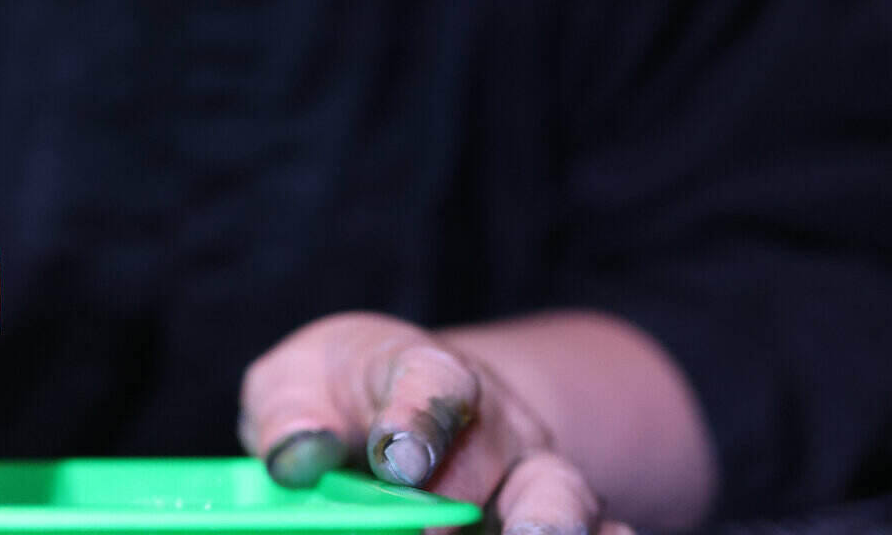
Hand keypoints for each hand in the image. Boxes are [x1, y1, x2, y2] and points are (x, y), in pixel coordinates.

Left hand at [239, 312, 634, 534]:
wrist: (388, 409)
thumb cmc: (333, 395)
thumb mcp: (292, 386)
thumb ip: (288, 415)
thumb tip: (295, 458)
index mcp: (428, 373)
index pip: (434, 383)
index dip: (418, 420)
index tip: (392, 460)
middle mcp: (497, 426)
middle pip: (503, 452)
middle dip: (471, 500)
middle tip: (433, 530)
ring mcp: (536, 481)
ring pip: (567, 501)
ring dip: (550, 527)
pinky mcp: (558, 524)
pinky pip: (603, 533)